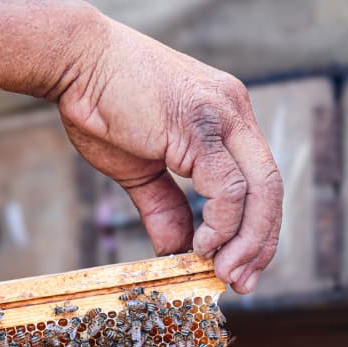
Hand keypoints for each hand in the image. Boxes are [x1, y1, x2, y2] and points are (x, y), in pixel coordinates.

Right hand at [55, 14, 282, 292]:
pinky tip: (202, 245)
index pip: (259, 181)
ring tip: (224, 272)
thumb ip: (163, 207)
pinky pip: (229, 188)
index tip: (238, 266)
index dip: (255, 229)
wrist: (76, 62)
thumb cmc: (100, 105)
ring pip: (260, 190)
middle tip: (242, 281)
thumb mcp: (138, 168)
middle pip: (271, 188)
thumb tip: (176, 249)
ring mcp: (223, 117)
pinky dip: (222, 224)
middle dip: (261, 242)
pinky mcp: (201, 128)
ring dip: (247, 240)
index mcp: (226, 119)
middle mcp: (235, 114)